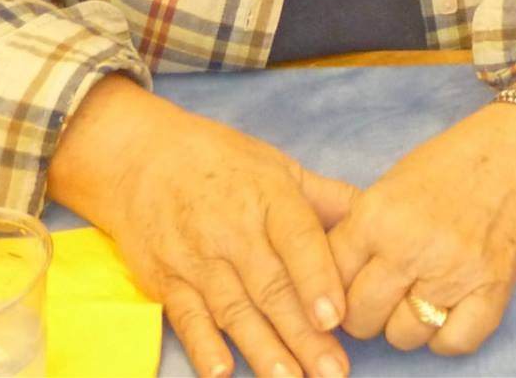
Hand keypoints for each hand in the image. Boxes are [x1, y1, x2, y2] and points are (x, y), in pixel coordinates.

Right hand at [49, 76, 357, 377]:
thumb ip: (326, 197)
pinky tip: (222, 373)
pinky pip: (187, 318)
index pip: (296, 238)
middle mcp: (232, 230)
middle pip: (271, 287)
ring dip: (263, 350)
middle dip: (303, 334)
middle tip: (332, 371)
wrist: (140, 158)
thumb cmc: (222, 163)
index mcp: (268, 197)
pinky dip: (204, 347)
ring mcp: (197, 259)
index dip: (316, 278)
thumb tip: (375, 220)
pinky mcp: (166, 282)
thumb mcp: (278, 166)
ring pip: (235, 310)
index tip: (336, 316)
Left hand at [329, 101, 515, 355]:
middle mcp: (411, 248)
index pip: (328, 280)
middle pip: (360, 318)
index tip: (347, 284)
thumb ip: (360, 232)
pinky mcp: (492, 291)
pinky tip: (448, 309)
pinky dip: (446, 336)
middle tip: (382, 293)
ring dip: (406, 323)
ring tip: (420, 294)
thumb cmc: (453, 161)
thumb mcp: (390, 184)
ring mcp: (454, 273)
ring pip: (402, 336)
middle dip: (365, 311)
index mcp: (378, 216)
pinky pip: (452, 343)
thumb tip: (329, 282)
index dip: (332, 286)